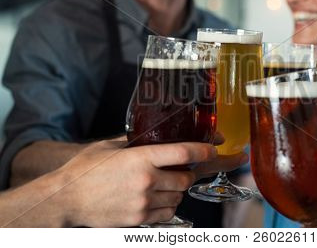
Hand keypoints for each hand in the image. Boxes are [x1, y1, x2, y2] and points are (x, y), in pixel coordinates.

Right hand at [55, 136, 242, 226]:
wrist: (66, 199)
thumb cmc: (85, 170)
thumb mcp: (109, 146)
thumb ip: (135, 141)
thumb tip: (154, 135)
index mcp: (140, 158)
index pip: (184, 152)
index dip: (204, 150)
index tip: (214, 148)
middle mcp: (146, 181)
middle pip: (186, 178)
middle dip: (189, 173)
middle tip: (179, 169)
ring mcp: (143, 202)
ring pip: (178, 197)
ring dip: (177, 190)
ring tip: (162, 183)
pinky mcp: (139, 219)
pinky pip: (168, 213)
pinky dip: (168, 205)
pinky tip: (156, 198)